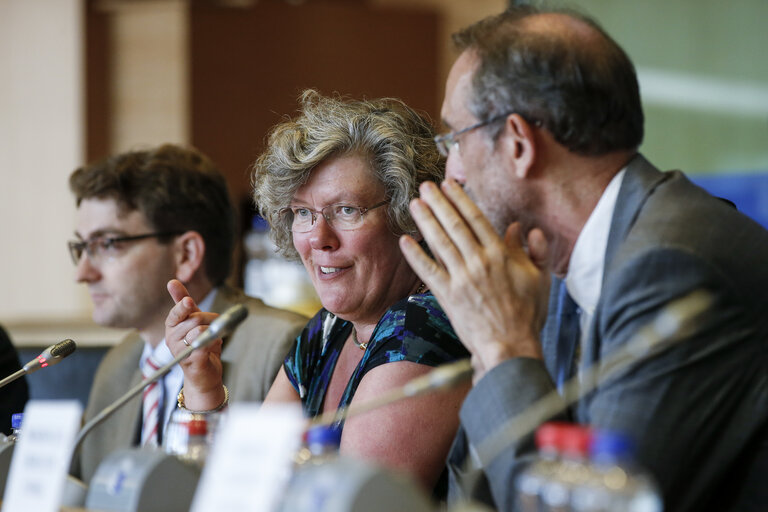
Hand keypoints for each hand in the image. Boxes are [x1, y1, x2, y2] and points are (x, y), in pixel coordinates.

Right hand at [165, 279, 224, 409]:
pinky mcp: (191, 361)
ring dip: (214, 330)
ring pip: (199, 330)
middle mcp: (171, 338)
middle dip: (211, 318)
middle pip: (194, 319)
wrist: (205, 374)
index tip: (190, 302)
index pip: (176, 312)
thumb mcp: (195, 320)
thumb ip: (184, 303)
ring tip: (214, 337)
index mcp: (172, 326)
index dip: (183, 306)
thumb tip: (172, 282)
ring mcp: (180, 351)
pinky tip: (215, 344)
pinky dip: (214, 341)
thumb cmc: (201, 345)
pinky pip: (205, 344)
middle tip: (216, 324)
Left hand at [399, 180, 550, 381]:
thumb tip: (522, 228)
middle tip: (425, 187)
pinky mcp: (448, 296)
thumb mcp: (539, 279)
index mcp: (500, 255)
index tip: (450, 186)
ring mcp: (461, 279)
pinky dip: (415, 255)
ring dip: (426, 221)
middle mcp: (479, 262)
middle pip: (455, 226)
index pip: (477, 219)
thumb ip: (533, 250)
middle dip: (439, 203)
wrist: (510, 345)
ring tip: (415, 204)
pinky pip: (428, 271)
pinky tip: (405, 241)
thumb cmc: (527, 314)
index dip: (461, 200)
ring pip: (440, 243)